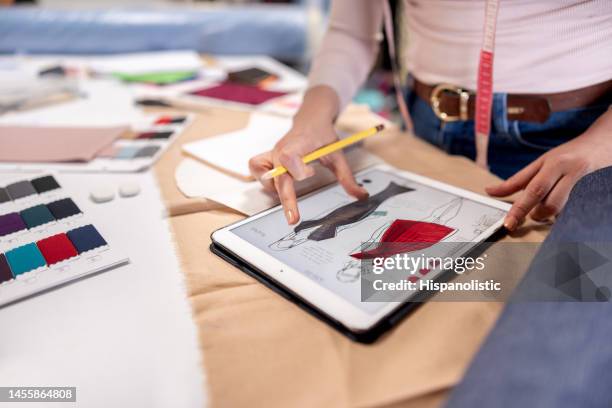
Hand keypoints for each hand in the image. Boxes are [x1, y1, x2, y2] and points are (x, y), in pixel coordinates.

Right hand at [249, 121, 367, 224]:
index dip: (297, 169)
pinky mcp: (266, 158)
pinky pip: (256, 171)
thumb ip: (347, 177)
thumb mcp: (338, 155)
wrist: (310, 118)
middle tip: (293, 219)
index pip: (289, 157)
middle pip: (277, 176)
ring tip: (290, 193)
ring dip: (277, 189)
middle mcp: (281, 149)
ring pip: (265, 177)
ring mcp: (272, 154)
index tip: (311, 173)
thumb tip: (361, 196)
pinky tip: (277, 184)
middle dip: (286, 200)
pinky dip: (264, 181)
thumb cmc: (322, 135)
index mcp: (299, 145)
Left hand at [486, 111, 611, 230]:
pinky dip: (568, 213)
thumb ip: (518, 180)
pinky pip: (577, 211)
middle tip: (535, 213)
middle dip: (538, 214)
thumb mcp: (542, 161)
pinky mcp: (597, 192)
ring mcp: (588, 183)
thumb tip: (491, 191)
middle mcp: (572, 172)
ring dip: (554, 213)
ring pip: (565, 210)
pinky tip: (568, 204)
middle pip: (550, 205)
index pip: (533, 190)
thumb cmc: (569, 154)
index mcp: (554, 163)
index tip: (508, 223)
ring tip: (553, 203)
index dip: (519, 209)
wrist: (605, 142)